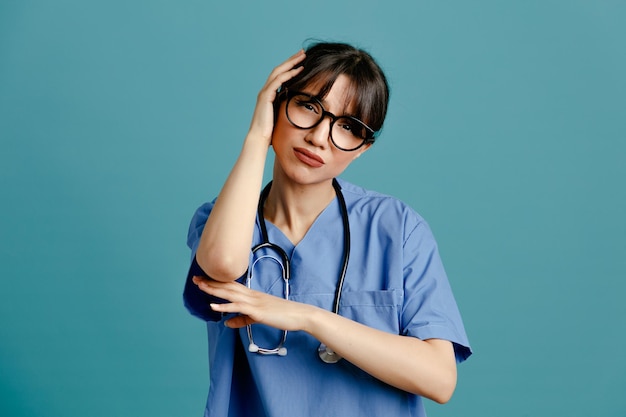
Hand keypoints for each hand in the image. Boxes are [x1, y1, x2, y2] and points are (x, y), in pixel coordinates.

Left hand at [192, 275, 312, 330]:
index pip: (231, 286)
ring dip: (214, 290)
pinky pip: (238, 308)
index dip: (216, 282)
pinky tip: (213, 306)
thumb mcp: (258, 318)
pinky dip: (224, 306)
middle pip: (227, 286)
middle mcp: (251, 295)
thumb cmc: (282, 315)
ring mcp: (254, 302)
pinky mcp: (257, 311)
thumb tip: (227, 323)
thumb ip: (242, 319)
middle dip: (211, 282)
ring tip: (200, 287)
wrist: (299, 315)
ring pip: (230, 294)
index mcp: (252, 295)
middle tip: (195, 278)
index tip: (203, 278)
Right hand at [248, 49, 305, 142]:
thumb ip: (286, 108)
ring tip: (302, 56)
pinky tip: (298, 70)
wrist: (260, 139)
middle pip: (279, 69)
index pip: (280, 76)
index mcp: (269, 94)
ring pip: (278, 72)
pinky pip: (278, 81)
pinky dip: (288, 74)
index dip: (290, 67)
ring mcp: (264, 92)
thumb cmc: (271, 132)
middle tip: (303, 52)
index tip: (302, 61)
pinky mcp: (265, 96)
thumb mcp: (281, 116)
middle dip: (291, 60)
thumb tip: (299, 107)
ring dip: (291, 63)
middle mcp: (266, 90)